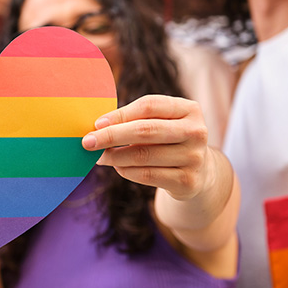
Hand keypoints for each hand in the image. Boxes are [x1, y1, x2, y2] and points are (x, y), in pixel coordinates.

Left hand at [82, 95, 210, 200]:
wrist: (199, 173)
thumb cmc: (168, 141)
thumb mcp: (160, 123)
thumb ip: (135, 119)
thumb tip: (98, 126)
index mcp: (189, 109)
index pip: (149, 106)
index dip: (120, 114)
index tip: (96, 124)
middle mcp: (196, 132)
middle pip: (146, 130)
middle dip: (111, 136)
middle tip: (87, 142)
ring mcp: (194, 158)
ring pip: (142, 155)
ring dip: (114, 156)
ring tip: (99, 156)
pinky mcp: (188, 181)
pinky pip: (147, 175)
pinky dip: (126, 171)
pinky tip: (117, 167)